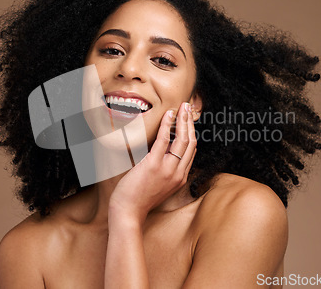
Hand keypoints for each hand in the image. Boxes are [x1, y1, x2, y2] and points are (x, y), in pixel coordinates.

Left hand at [109, 102, 196, 223]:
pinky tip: (169, 115)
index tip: (189, 120)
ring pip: (182, 140)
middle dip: (190, 122)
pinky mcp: (154, 165)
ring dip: (183, 120)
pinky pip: (164, 140)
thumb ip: (164, 170)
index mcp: (180, 178)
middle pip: (191, 143)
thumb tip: (161, 153)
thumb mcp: (158, 185)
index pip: (191, 151)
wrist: (128, 212)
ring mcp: (168, 169)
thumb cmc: (138, 198)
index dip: (192, 133)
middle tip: (188, 108)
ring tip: (182, 107)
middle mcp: (178, 173)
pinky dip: (167, 125)